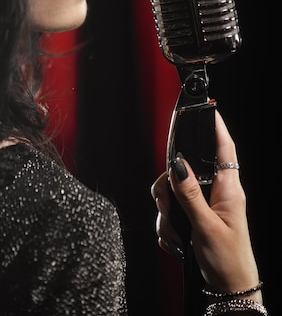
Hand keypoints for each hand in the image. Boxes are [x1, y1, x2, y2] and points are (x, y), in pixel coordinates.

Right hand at [151, 111, 261, 301]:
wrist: (230, 291)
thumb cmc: (228, 262)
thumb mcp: (206, 227)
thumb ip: (189, 194)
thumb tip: (178, 164)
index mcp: (228, 189)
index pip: (224, 148)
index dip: (216, 126)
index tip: (208, 107)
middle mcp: (217, 192)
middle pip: (185, 169)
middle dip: (169, 187)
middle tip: (168, 205)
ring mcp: (205, 205)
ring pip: (173, 191)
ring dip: (167, 212)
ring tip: (176, 230)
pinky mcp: (194, 217)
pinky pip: (172, 210)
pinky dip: (168, 225)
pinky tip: (177, 239)